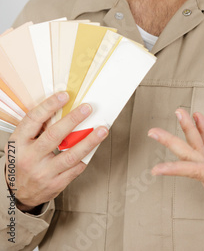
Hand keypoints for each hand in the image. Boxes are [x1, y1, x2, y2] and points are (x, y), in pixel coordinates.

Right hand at [5, 92, 108, 211]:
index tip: (65, 95)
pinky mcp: (54, 185)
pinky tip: (94, 147)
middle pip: (54, 136)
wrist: (16, 193)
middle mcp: (29, 158)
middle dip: (73, 120)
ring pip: (70, 155)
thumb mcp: (21, 143)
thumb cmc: (21, 161)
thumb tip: (62, 108)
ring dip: (89, 141)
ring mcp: (42, 173)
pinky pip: (75, 169)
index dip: (50, 105)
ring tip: (102, 130)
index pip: (34, 119)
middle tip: (87, 108)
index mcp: (19, 143)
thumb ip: (38, 128)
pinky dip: (86, 156)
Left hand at [148, 109, 203, 204]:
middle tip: (153, 132)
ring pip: (195, 150)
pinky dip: (201, 133)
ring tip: (180, 112)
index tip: (157, 169)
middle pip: (189, 159)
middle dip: (172, 143)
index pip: (197, 172)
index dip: (177, 169)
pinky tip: (196, 118)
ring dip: (188, 130)